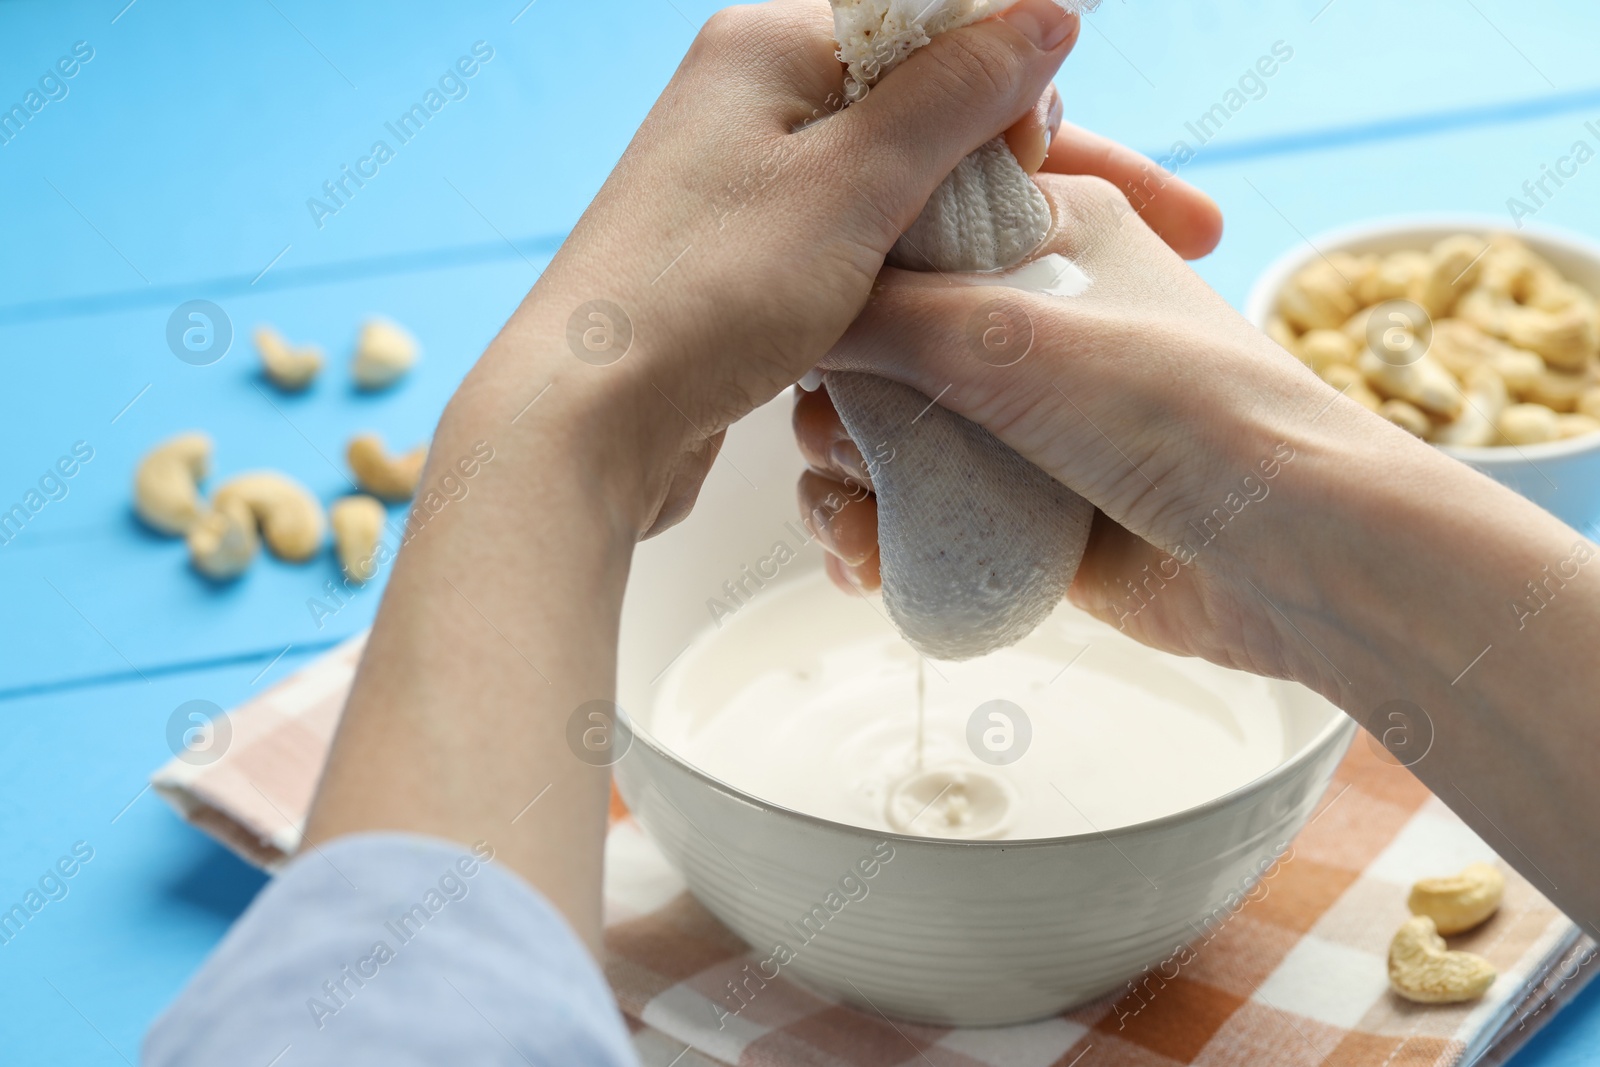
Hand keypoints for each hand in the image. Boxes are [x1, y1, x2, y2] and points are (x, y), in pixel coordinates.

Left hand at [454, 0, 1089, 537]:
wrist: (586, 425)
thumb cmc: (704, 294)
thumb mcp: (852, 184)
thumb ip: (957, 96)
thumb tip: (1046, 12)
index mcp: (772, 47)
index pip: (936, 30)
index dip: (1022, 89)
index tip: (1066, 165)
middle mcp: (757, 104)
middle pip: (934, 114)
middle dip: (1045, 170)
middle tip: (1169, 226)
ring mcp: (751, 188)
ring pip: (906, 189)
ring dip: (990, 228)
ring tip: (1094, 276)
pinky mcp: (749, 266)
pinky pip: (864, 248)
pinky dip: (925, 275)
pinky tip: (986, 313)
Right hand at [798, 163, 1396, 692]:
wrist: (1287, 556)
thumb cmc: (1183, 414)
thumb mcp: (1012, 335)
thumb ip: (885, 317)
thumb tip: (793, 321)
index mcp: (1046, 236)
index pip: (905, 234)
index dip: (847, 285)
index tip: (818, 339)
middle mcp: (1028, 321)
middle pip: (874, 348)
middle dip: (833, 409)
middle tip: (843, 452)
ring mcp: (1021, 419)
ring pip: (882, 437)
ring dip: (841, 484)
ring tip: (851, 527)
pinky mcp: (1017, 506)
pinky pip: (914, 511)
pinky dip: (876, 537)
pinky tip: (867, 565)